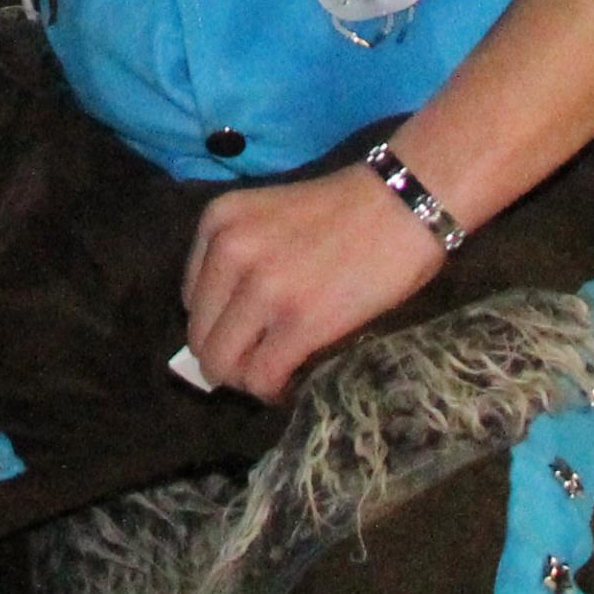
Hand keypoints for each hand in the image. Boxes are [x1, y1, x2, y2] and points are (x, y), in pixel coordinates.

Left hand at [179, 166, 444, 402]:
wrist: (403, 203)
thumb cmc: (344, 210)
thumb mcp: (268, 218)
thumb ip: (240, 259)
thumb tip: (223, 326)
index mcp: (219, 223)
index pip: (191, 299)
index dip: (219, 323)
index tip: (248, 331)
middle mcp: (230, 252)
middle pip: (201, 337)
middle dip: (228, 359)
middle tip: (262, 361)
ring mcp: (263, 288)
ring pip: (223, 364)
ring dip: (248, 378)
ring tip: (277, 371)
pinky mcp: (299, 321)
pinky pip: (262, 377)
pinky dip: (272, 389)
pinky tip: (291, 380)